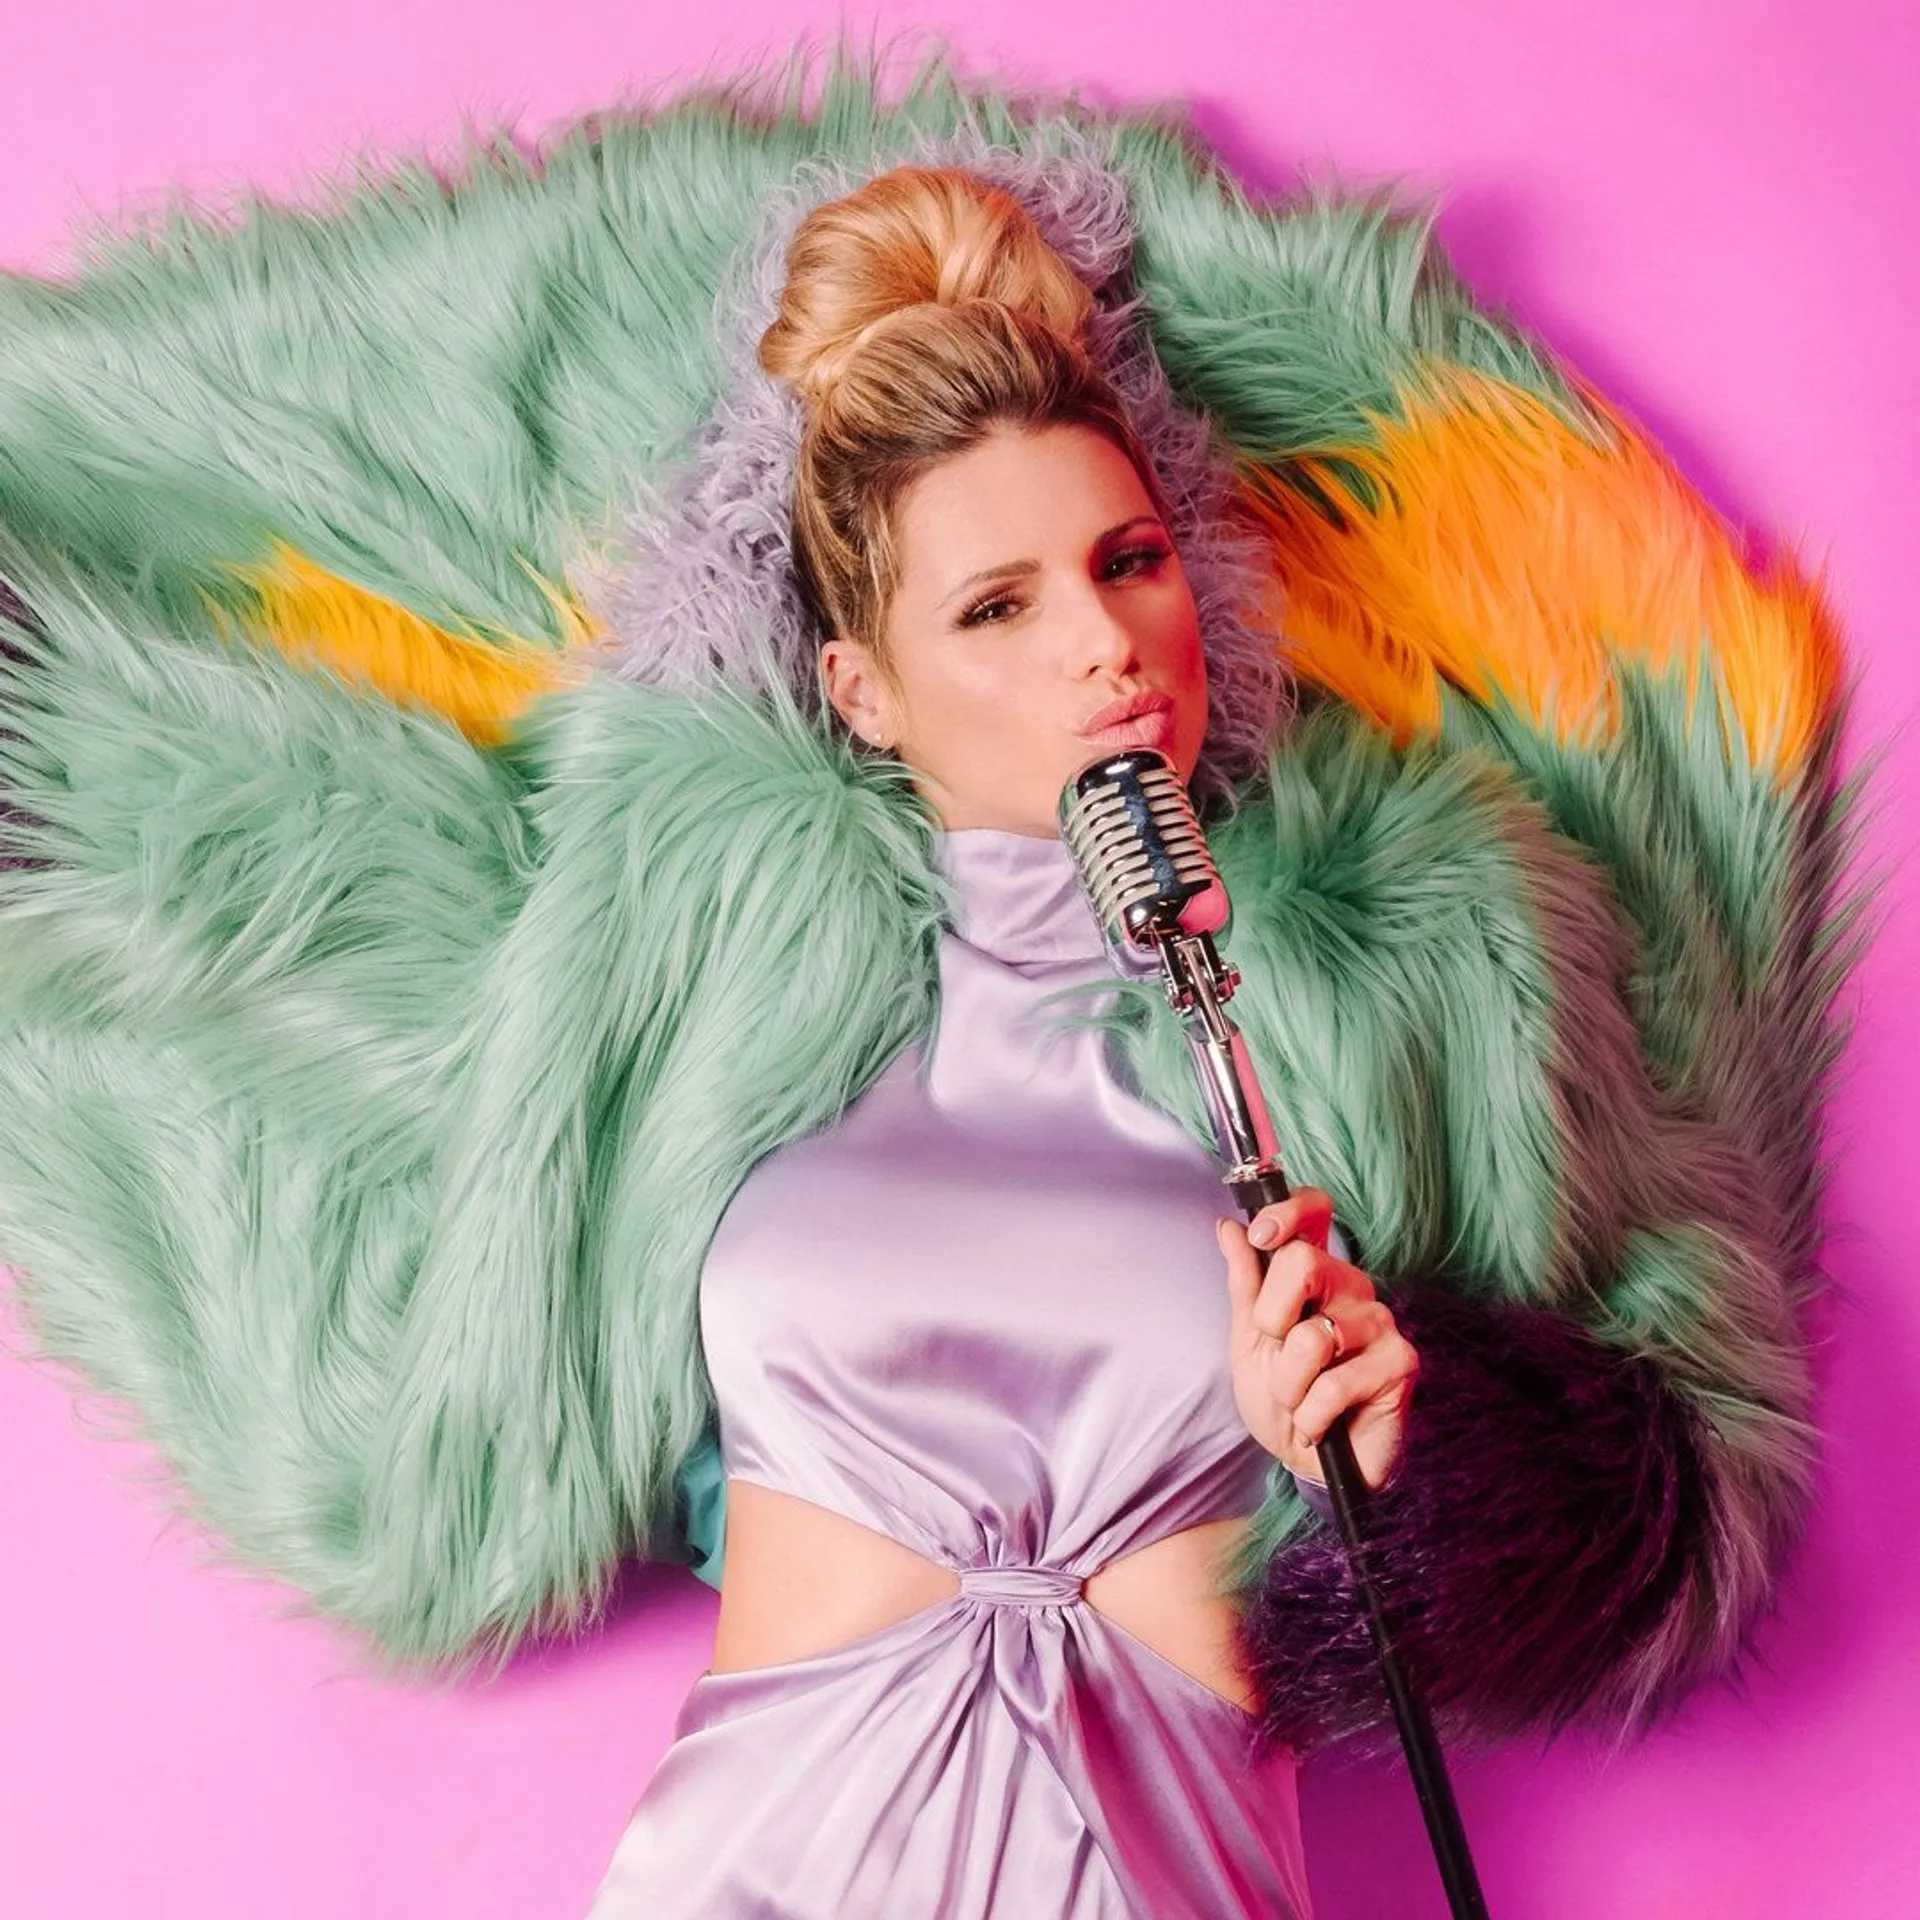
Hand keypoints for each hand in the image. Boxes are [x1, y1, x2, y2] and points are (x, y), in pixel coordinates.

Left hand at [1216, 1188, 1418, 1491]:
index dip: (1287, 1211)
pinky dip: (1310, 1416)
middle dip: (1271, 1320)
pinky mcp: (1401, 1362)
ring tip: (1300, 1402)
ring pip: (1312, 1337)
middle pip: (1304, 1262)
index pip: (1315, 1209)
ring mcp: (1380, 1322)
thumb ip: (1244, 1284)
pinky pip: (1332, 1384)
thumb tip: (1228, 1228)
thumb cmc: (1282, 1399)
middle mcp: (1352, 1287)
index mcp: (1315, 1273)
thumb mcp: (1248, 1342)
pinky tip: (1321, 1424)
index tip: (1260, 1235)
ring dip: (1288, 1386)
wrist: (1308, 1463)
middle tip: (1278, 1353)